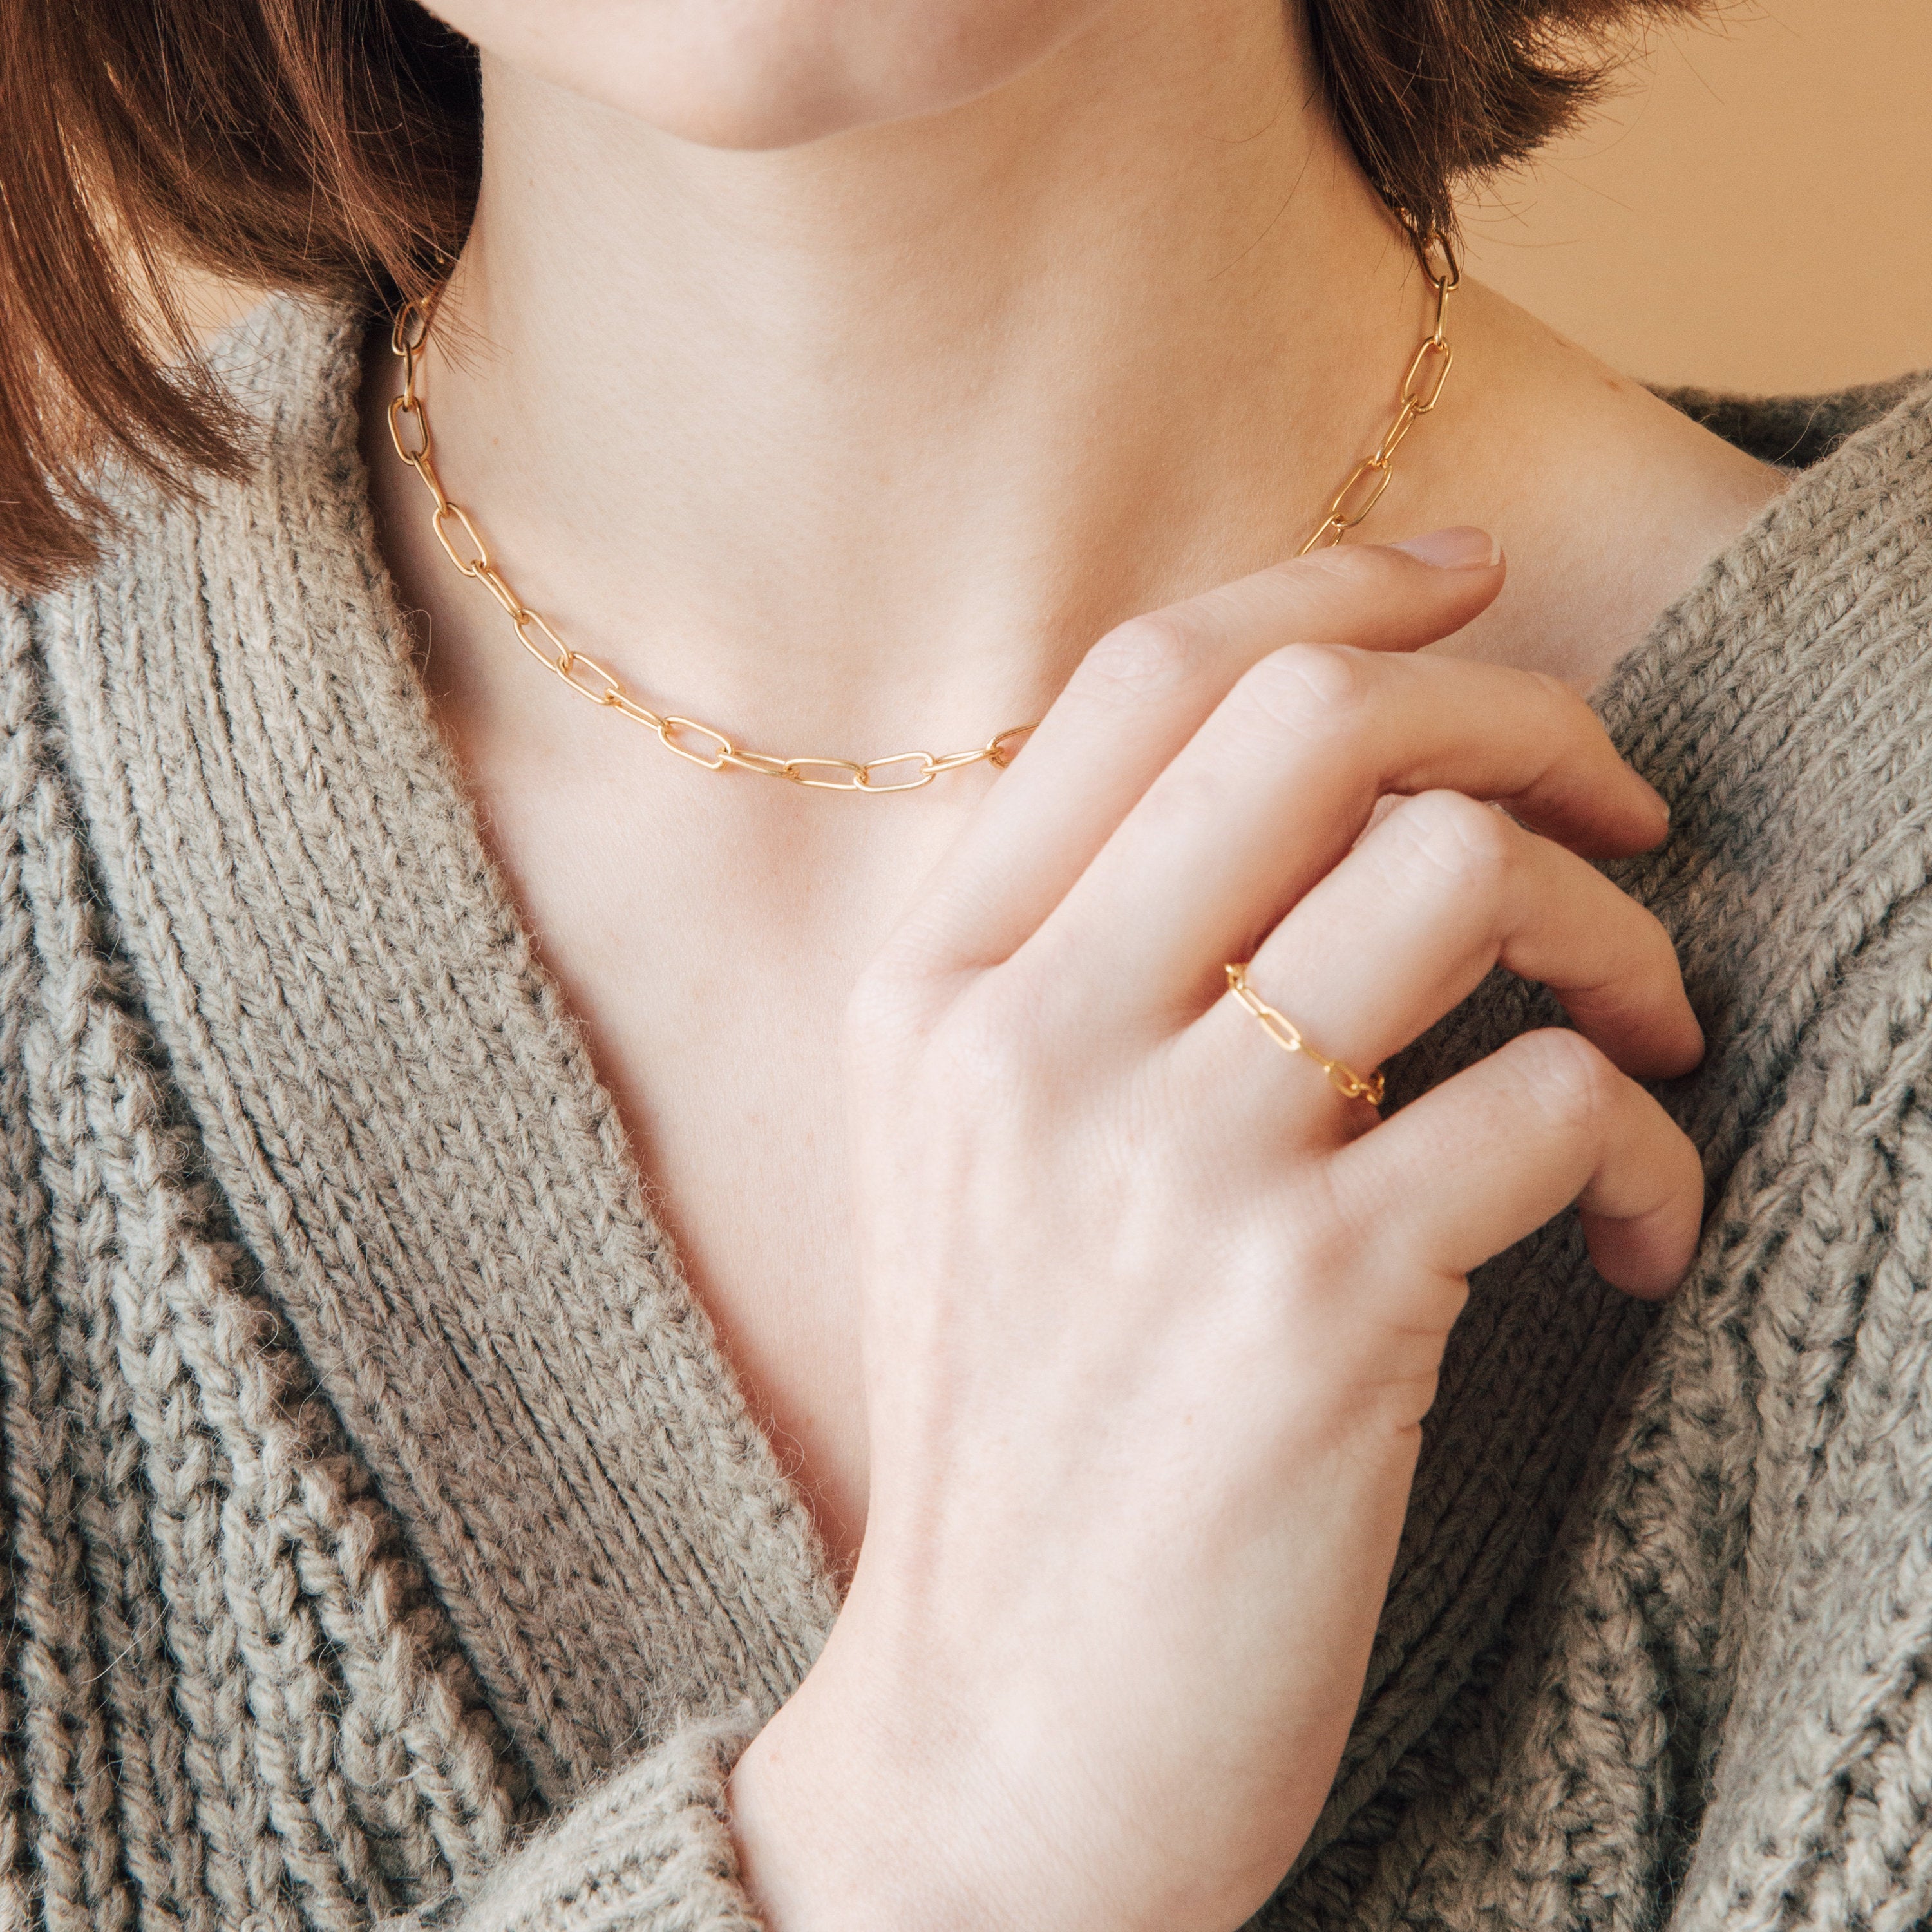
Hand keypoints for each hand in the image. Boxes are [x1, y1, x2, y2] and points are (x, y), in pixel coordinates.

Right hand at [730, 534, 1703, 1931]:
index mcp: (933, 985)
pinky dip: (1647, 1148)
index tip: (1469, 584)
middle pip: (1314, 718)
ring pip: (1458, 878)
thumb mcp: (975, 1165)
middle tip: (1614, 801)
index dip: (1335, 583)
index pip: (1148, 675)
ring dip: (1613, 932)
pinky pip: (1555, 1109)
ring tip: (1638, 1025)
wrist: (999, 1739)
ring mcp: (1160, 1164)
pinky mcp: (1306, 1306)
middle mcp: (1027, 1037)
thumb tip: (1314, 798)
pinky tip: (1635, 1231)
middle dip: (1516, 714)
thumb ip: (1085, 968)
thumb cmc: (1020, 1437)